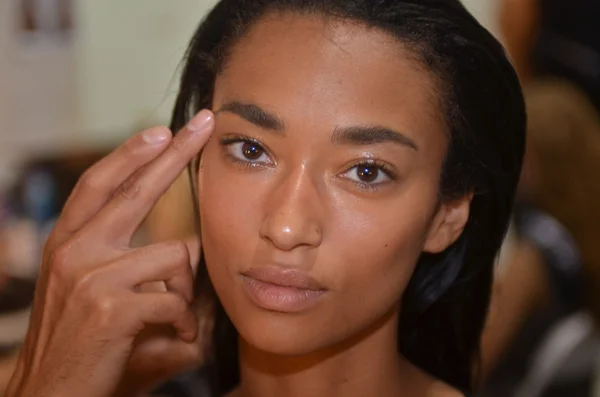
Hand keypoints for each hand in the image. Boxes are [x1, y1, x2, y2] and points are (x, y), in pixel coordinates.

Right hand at [6, 110, 214, 396]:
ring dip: (187, 294)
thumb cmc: (85, 344)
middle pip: (135, 189)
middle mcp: (75, 249)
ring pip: (174, 257)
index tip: (163, 131)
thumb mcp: (97, 293)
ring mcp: (90, 275)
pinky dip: (186, 322)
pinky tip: (174, 339)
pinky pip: (175, 299)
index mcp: (70, 242)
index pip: (103, 183)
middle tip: (204, 125)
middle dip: (175, 154)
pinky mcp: (111, 306)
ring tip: (178, 323)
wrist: (52, 395)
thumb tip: (189, 246)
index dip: (133, 153)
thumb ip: (133, 265)